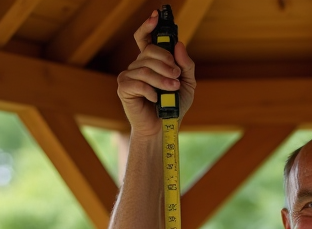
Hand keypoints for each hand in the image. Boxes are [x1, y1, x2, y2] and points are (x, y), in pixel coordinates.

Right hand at [117, 9, 196, 137]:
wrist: (164, 128)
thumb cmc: (174, 105)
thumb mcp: (187, 83)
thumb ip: (186, 65)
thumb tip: (179, 45)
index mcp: (151, 61)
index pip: (145, 38)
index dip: (148, 26)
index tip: (155, 17)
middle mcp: (138, 65)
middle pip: (149, 51)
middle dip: (166, 62)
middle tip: (176, 75)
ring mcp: (129, 75)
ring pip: (145, 68)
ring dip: (162, 79)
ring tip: (172, 88)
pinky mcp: (124, 88)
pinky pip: (138, 83)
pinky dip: (150, 90)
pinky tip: (156, 99)